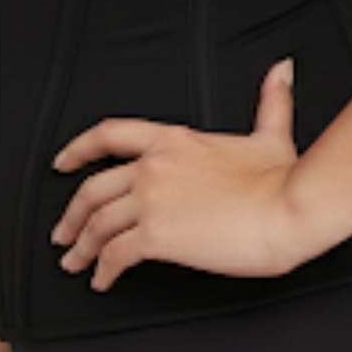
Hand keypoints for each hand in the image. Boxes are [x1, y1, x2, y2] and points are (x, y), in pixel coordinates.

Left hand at [50, 58, 303, 292]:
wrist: (289, 209)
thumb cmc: (283, 178)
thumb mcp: (272, 133)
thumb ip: (271, 101)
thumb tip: (282, 70)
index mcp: (174, 140)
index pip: (109, 134)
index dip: (79, 148)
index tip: (63, 162)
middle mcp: (154, 166)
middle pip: (93, 188)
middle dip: (73, 214)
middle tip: (64, 232)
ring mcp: (151, 200)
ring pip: (98, 224)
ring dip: (82, 247)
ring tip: (76, 262)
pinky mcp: (156, 235)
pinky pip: (115, 255)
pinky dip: (103, 270)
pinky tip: (103, 281)